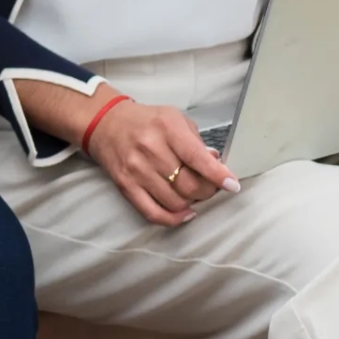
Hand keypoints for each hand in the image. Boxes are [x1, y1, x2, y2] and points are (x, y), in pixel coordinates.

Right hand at [84, 97, 234, 226]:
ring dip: (191, 202)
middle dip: (207, 191)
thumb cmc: (146, 121)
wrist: (106, 124)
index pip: (197, 158)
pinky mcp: (126, 186)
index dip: (217, 175)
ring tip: (193, 193)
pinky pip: (153, 213)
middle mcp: (150, 150)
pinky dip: (174, 218)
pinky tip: (185, 213)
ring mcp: (136, 170)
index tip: (232, 185)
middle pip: (188, 185)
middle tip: (211, 187)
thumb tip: (217, 164)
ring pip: (175, 202)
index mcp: (166, 129)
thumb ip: (197, 142)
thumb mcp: (175, 119)